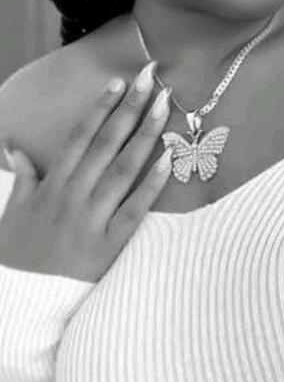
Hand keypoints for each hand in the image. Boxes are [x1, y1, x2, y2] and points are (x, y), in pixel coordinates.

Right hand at [0, 61, 173, 282]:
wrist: (21, 304)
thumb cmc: (18, 254)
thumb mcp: (13, 211)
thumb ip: (22, 176)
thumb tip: (16, 148)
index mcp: (54, 183)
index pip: (81, 136)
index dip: (101, 107)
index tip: (120, 83)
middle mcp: (74, 194)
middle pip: (108, 142)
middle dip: (131, 108)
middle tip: (152, 78)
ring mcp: (93, 218)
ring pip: (125, 168)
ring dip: (147, 134)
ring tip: (165, 106)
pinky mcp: (109, 244)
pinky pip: (135, 209)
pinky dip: (153, 184)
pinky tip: (171, 159)